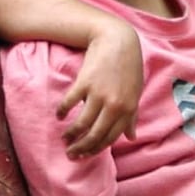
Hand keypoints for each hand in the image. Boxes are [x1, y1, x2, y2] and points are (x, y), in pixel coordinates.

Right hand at [65, 18, 146, 159]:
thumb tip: (132, 137)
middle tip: (70, 154)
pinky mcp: (85, 83)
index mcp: (128, 109)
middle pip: (94, 135)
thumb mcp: (135, 93)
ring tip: (64, 138)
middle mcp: (114, 105)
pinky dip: (62, 111)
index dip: (96, 149)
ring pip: (82, 124)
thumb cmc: (129, 67)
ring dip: (70, 134)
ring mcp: (99, 94)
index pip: (110, 138)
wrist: (117, 40)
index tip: (85, 155)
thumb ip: (132, 116)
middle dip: (81, 148)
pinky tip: (58, 115)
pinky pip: (70, 103)